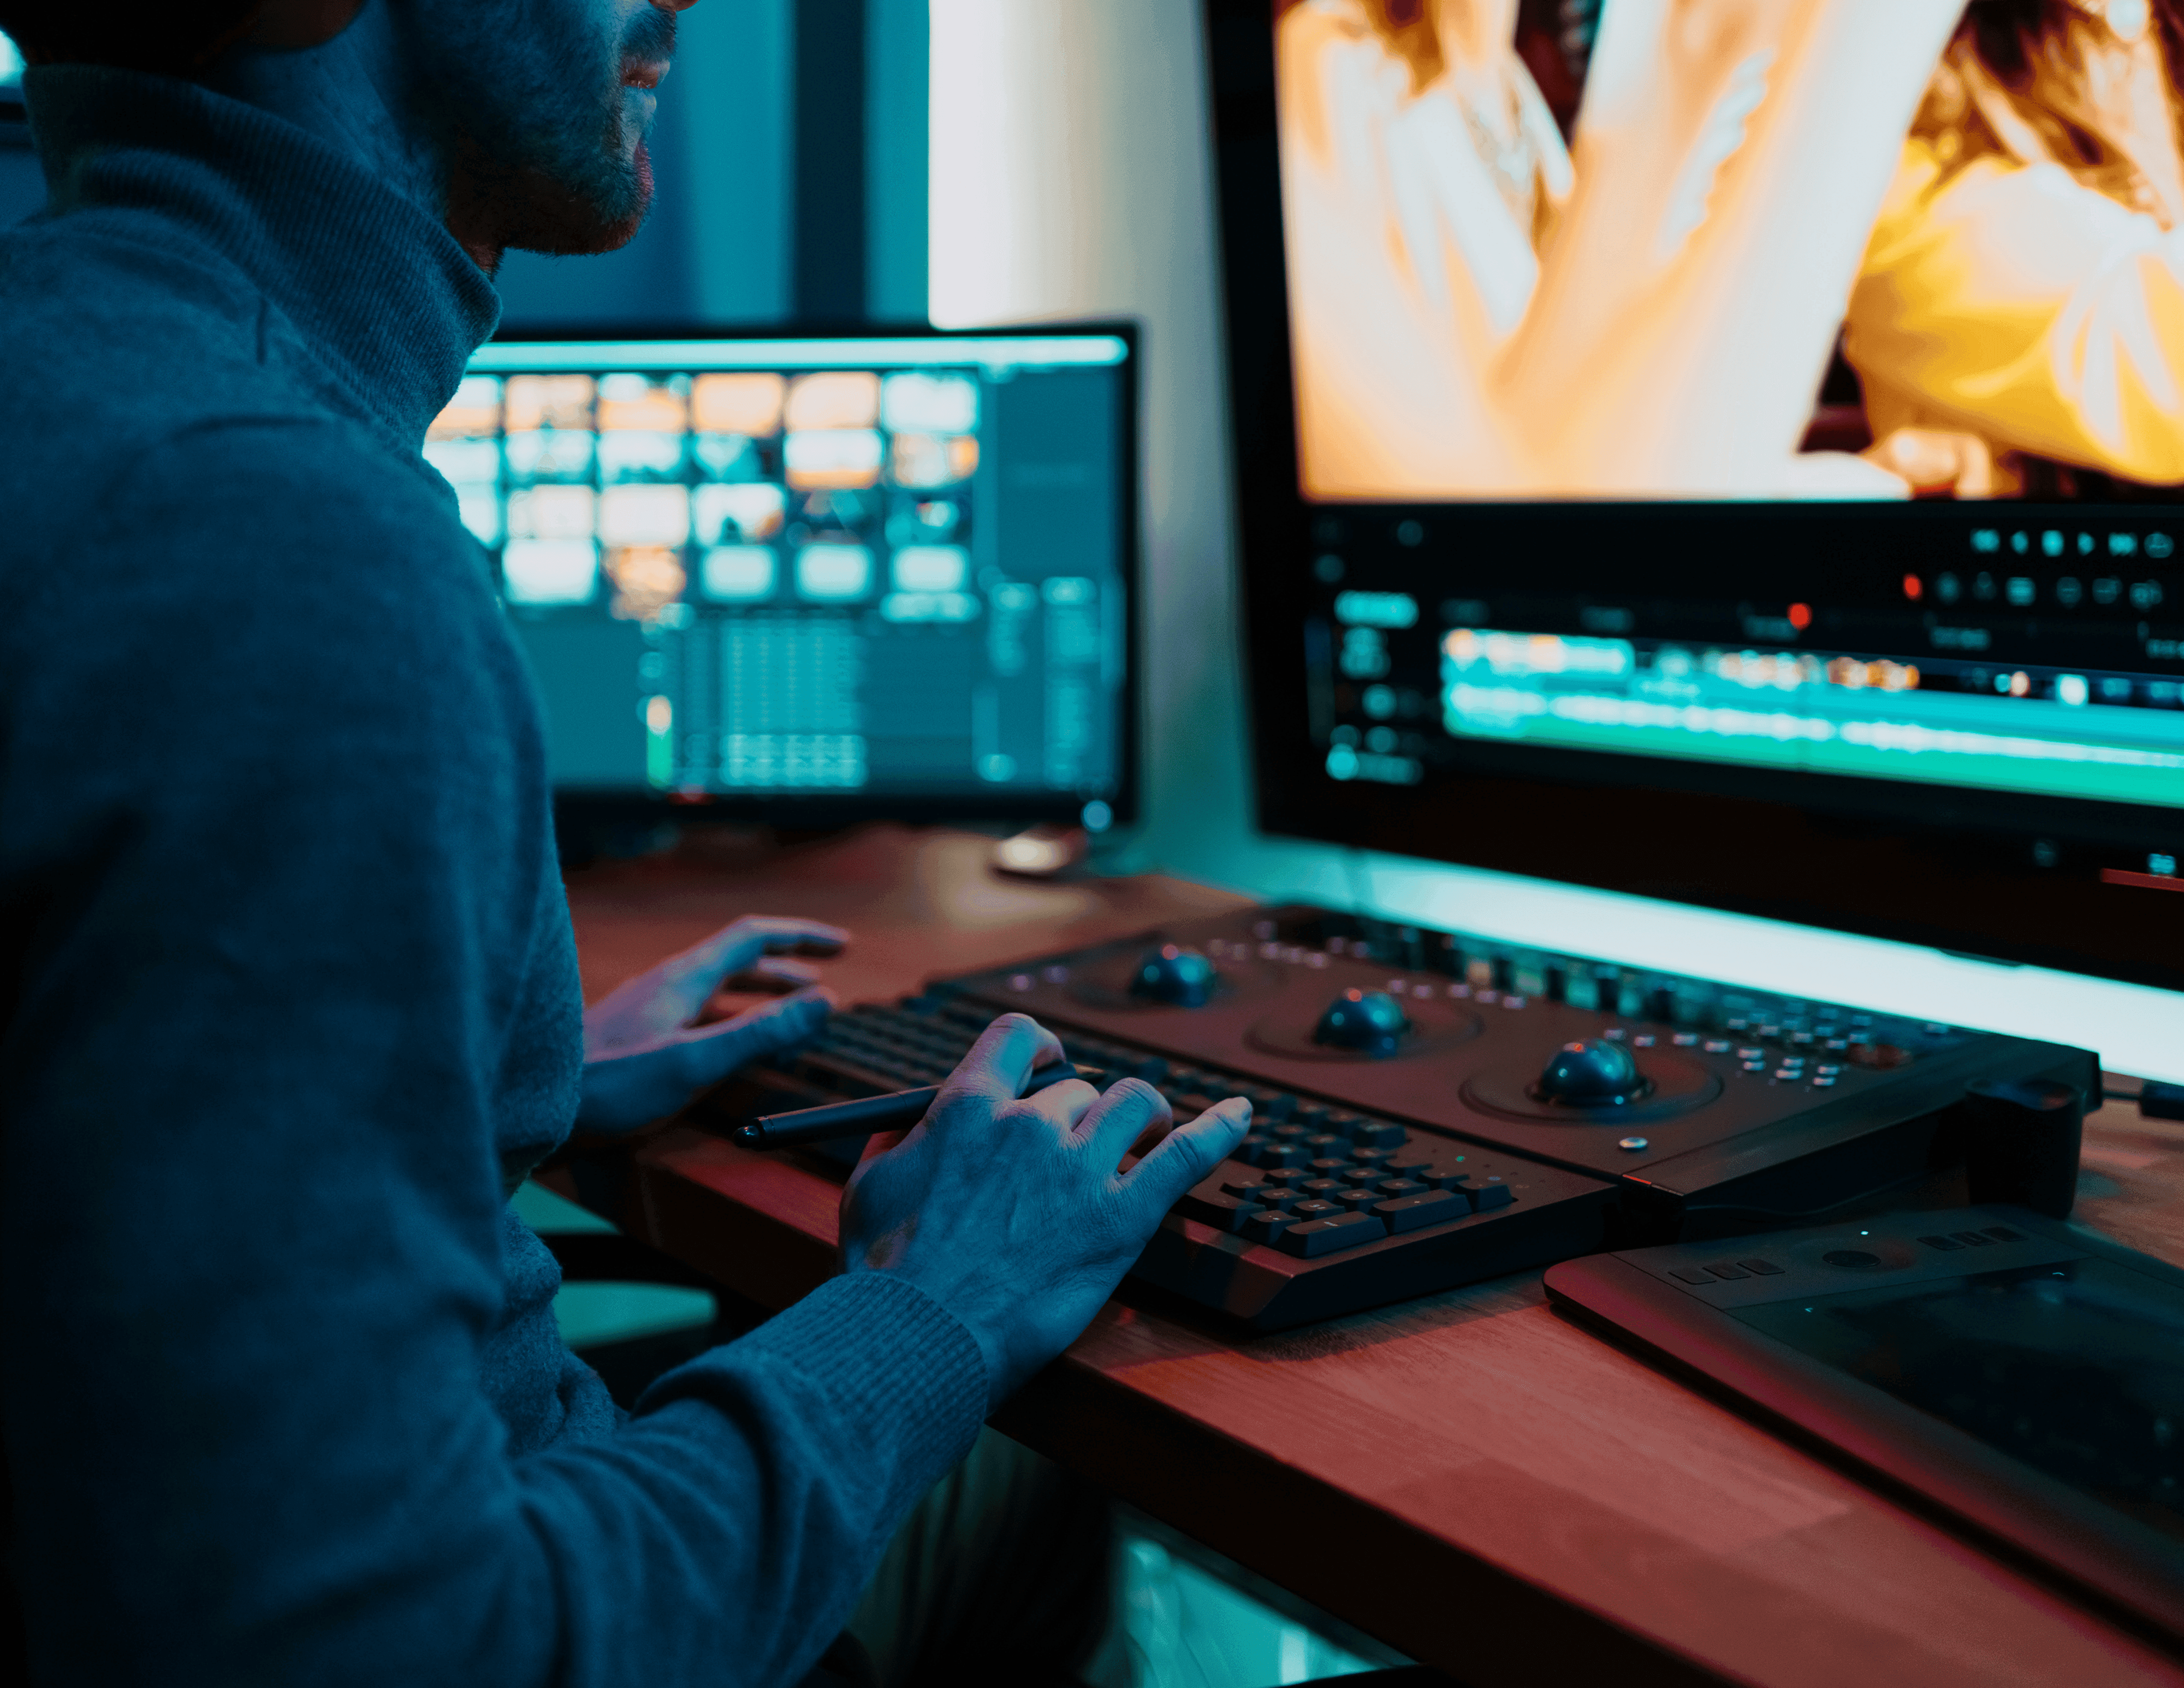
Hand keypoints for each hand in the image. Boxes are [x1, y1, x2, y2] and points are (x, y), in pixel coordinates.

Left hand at [577, 916, 846, 1131]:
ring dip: (758, 998)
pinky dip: (729, 1023)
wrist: (530, 1104)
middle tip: (822, 985)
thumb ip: (760, 1032)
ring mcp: (647, 1010)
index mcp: (684, 979)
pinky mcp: (632, 1038)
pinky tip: (728, 1048)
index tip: (841, 944)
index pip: (753, 938)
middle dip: (785, 970)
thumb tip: (825, 1001)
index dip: (800, 936)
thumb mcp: (694, 1061)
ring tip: (787, 1017)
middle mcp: (666, 985)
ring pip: (715, 992)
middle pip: (736, 963)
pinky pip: (695, 1016)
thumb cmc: (608, 1086)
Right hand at [839, 1013, 1252, 1410]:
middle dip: (1076, 1116)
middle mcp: (1028, 1125)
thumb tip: (913, 1127)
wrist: (917, 1340)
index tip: (1049, 1063)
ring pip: (1134, 1106)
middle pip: (1075, 1089)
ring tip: (1144, 1139)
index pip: (1018, 1039)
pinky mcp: (1119, 1219)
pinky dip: (1218, 1130)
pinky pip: (1185, 1157)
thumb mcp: (870, 1188)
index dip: (1041, 1047)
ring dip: (1141, 1118)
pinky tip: (1241, 1116)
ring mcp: (1079, 1170)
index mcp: (968, 1108)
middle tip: (1074, 1154)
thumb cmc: (888, 1275)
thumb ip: (897, 1143)